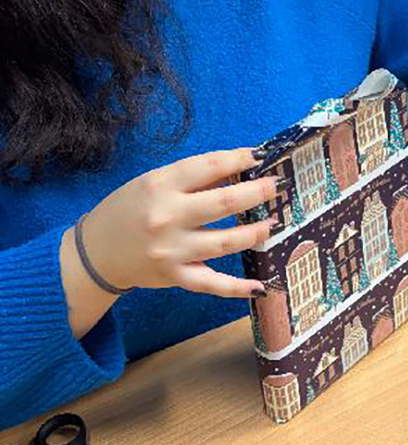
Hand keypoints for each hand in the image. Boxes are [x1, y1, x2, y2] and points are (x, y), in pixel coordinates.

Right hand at [61, 148, 280, 337]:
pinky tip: (261, 285)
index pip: (208, 166)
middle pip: (224, 203)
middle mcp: (167, 217)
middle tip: (277, 186)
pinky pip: (212, 284)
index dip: (239, 159)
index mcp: (160, 185)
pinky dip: (238, 287)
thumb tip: (238, 170)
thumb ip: (193, 179)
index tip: (260, 156)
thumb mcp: (153, 183)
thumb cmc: (129, 210)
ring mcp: (171, 250)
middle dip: (258, 193)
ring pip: (224, 242)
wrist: (94, 253)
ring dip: (255, 233)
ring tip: (272, 224)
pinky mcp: (174, 276)